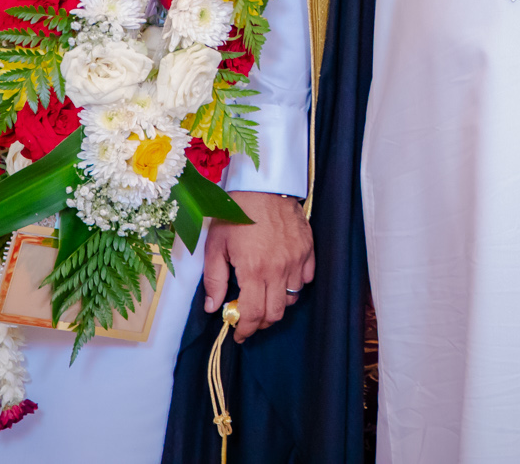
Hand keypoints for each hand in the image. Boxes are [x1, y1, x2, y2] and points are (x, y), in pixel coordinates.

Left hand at [202, 191, 313, 338]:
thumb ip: (214, 280)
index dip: (245, 330)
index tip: (238, 333)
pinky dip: (294, 285)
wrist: (263, 185)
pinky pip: (306, 279)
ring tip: (264, 294)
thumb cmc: (236, 214)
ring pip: (292, 298)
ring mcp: (296, 259)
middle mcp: (278, 269)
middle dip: (261, 322)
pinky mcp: (308, 249)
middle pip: (275, 313)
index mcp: (253, 270)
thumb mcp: (216, 246)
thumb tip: (212, 307)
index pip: (252, 315)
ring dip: (277, 302)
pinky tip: (281, 277)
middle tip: (249, 317)